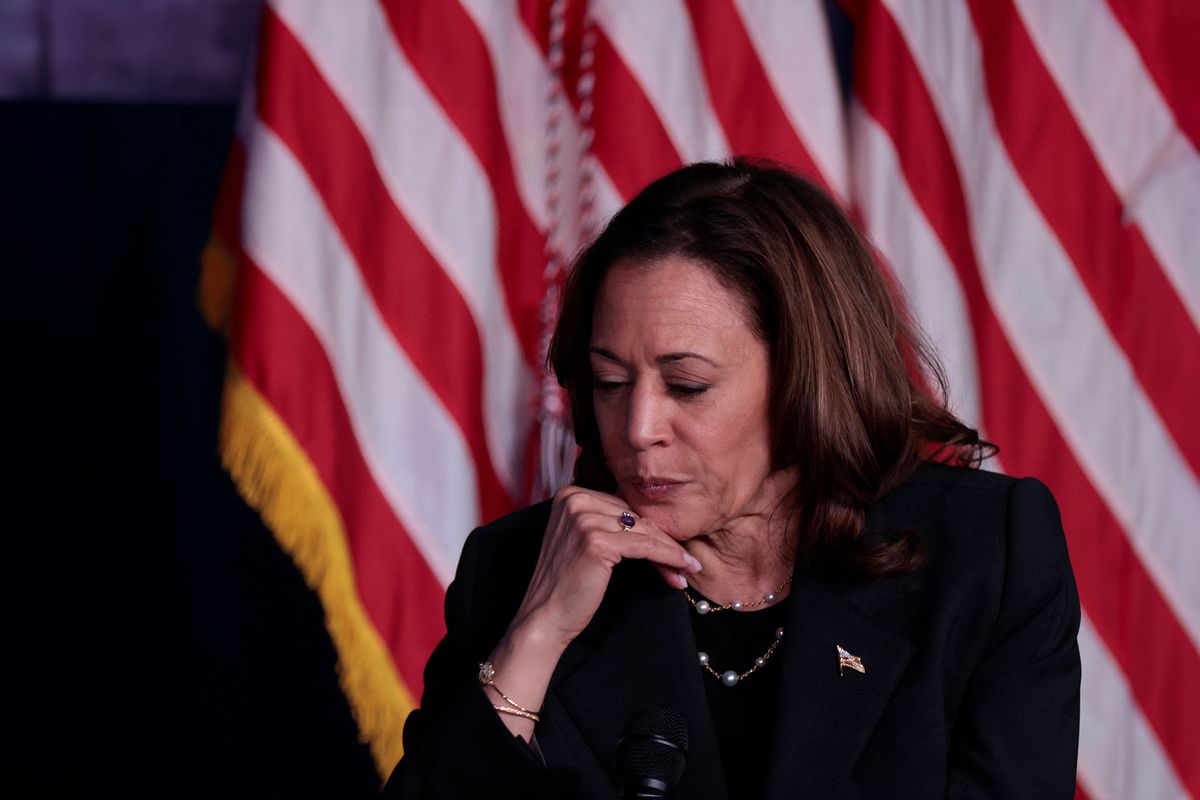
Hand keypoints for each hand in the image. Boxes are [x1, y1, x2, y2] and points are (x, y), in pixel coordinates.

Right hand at [483, 485, 700, 739]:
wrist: (545, 617)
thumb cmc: (567, 585)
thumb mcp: (583, 542)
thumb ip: (607, 523)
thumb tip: (654, 522)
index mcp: (570, 494)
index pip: (623, 507)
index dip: (650, 529)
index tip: (672, 548)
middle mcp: (574, 499)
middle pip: (635, 517)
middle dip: (663, 541)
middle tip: (686, 562)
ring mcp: (583, 518)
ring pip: (644, 531)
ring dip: (670, 552)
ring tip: (687, 569)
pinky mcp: (596, 540)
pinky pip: (645, 546)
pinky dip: (668, 557)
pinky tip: (682, 568)